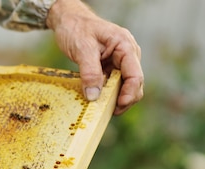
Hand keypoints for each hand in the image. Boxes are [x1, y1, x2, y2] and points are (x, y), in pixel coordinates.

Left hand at [46, 0, 143, 114]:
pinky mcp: (110, 68)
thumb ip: (89, 72)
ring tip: (102, 109)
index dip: (130, 93)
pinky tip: (97, 101)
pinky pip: (113, 85)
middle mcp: (127, 55)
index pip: (135, 74)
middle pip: (134, 84)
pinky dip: (107, 94)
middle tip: (108, 112)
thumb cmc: (77, 28)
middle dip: (124, 99)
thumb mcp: (82, 49)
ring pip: (125, 86)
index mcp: (125, 46)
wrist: (68, 20)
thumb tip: (93, 96)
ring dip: (115, 99)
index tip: (118, 106)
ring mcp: (119, 62)